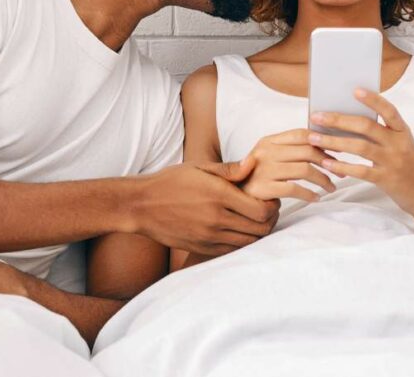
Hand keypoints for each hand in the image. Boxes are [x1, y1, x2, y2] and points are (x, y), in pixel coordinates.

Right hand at [133, 160, 279, 256]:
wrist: (140, 206)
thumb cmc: (170, 182)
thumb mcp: (198, 167)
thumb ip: (229, 169)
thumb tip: (254, 163)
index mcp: (218, 196)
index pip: (261, 210)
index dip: (273, 206)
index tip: (271, 199)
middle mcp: (216, 219)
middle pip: (260, 229)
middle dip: (270, 220)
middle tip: (267, 210)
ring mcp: (209, 237)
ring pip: (249, 243)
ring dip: (258, 233)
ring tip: (254, 220)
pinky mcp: (202, 249)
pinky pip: (233, 250)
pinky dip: (242, 242)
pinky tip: (239, 230)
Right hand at [241, 128, 337, 201]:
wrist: (232, 194)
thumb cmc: (256, 176)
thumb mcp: (269, 156)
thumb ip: (290, 149)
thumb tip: (323, 146)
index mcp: (268, 141)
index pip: (301, 134)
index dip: (322, 141)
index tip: (337, 151)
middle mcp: (265, 152)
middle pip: (307, 151)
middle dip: (328, 162)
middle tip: (339, 172)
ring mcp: (264, 169)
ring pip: (305, 170)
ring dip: (323, 179)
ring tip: (331, 187)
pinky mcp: (264, 187)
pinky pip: (295, 189)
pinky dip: (310, 194)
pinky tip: (316, 198)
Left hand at [308, 88, 413, 219]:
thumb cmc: (407, 165)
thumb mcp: (400, 145)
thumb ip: (380, 133)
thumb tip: (344, 120)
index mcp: (402, 131)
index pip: (389, 110)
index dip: (373, 100)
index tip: (354, 90)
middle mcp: (399, 144)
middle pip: (366, 126)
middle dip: (338, 120)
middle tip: (316, 116)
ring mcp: (393, 162)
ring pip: (359, 147)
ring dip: (333, 142)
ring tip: (313, 138)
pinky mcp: (386, 180)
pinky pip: (360, 171)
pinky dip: (341, 166)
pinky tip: (326, 164)